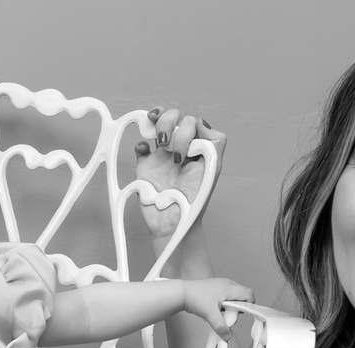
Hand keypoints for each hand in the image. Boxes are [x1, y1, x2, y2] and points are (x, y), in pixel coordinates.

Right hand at [135, 107, 226, 241]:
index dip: (188, 127)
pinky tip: (144, 150)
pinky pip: (140, 146)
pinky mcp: (145, 166)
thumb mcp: (213, 169)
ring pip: (157, 125)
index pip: (192, 122)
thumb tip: (200, 122)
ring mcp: (162, 156)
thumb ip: (214, 142)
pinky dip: (140, 143)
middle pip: (173, 118)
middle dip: (171, 125)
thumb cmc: (194, 199)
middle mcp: (180, 149)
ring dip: (157, 124)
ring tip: (159, 141)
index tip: (188, 149)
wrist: (172, 220)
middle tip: (172, 149)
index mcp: (197, 148)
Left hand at [183, 277, 253, 339]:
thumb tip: (228, 336)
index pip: (249, 294)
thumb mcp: (210, 315)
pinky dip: (223, 305)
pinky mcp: (215, 288)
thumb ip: (221, 326)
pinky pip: (226, 297)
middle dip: (238, 308)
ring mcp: (221, 285)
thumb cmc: (194, 298)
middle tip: (227, 314)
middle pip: (242, 296)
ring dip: (230, 307)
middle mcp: (227, 283)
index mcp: (229, 287)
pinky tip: (214, 309)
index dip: (249, 305)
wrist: (181, 293)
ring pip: (234, 297)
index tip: (240, 315)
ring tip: (219, 311)